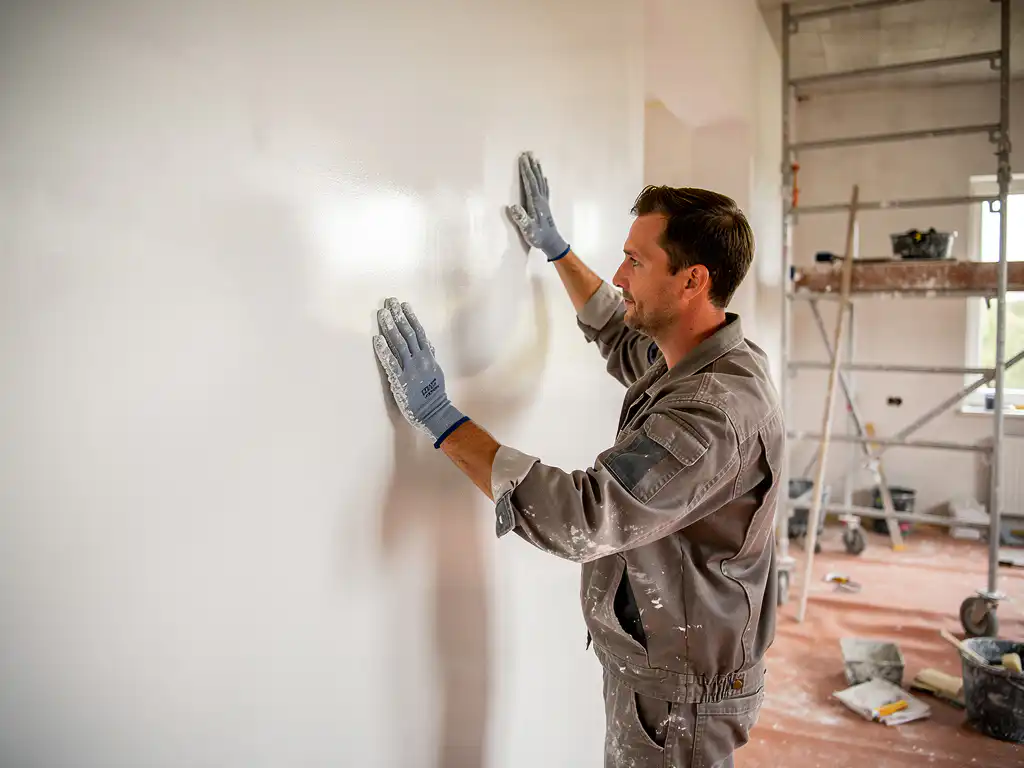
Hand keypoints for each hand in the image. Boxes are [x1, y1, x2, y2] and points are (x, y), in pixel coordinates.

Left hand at [373, 298, 468, 447]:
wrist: (433, 412)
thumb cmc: (434, 393)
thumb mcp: (436, 371)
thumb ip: (430, 356)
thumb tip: (428, 344)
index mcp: (428, 356)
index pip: (418, 332)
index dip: (410, 317)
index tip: (403, 304)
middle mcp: (419, 359)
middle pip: (407, 333)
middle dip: (398, 316)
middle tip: (389, 302)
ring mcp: (409, 369)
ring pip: (399, 344)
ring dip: (389, 328)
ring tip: (382, 314)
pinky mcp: (400, 380)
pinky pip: (390, 363)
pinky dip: (384, 351)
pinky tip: (377, 339)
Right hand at [507, 151, 569, 261]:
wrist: (552, 243)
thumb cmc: (538, 237)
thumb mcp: (527, 230)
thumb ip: (521, 219)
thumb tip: (512, 207)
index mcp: (535, 202)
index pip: (529, 182)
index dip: (525, 170)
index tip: (522, 158)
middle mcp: (541, 199)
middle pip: (536, 178)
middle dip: (531, 165)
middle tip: (528, 153)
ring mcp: (545, 202)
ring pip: (541, 181)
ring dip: (538, 170)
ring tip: (536, 160)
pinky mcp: (546, 206)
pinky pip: (545, 189)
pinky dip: (544, 181)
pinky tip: (544, 178)